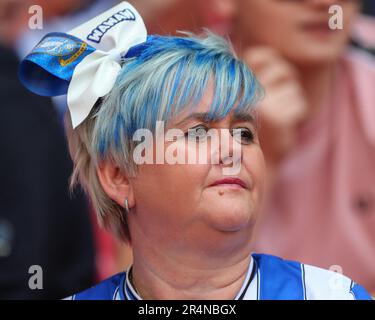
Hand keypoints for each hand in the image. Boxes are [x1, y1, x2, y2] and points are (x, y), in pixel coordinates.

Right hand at [242, 47, 307, 165]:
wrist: (248, 160)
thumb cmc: (248, 122)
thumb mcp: (243, 95)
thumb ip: (248, 74)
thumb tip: (254, 54)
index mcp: (236, 84)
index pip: (260, 55)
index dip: (268, 60)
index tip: (265, 76)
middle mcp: (245, 92)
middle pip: (282, 69)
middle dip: (284, 83)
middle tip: (273, 101)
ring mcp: (261, 105)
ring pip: (293, 88)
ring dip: (289, 101)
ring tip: (275, 115)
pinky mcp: (277, 119)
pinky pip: (299, 106)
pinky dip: (295, 115)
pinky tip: (282, 125)